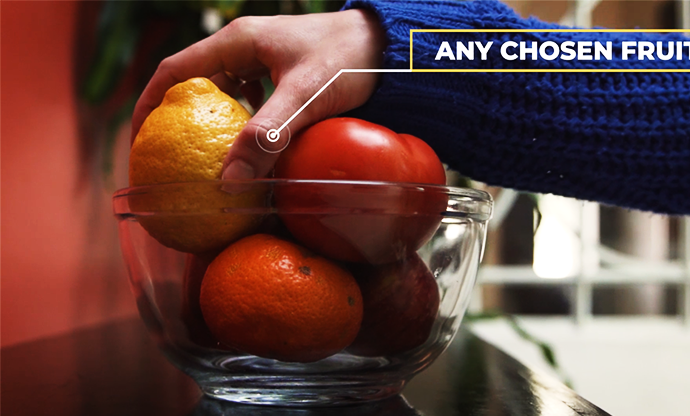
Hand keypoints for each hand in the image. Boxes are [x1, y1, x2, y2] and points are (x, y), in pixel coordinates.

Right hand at [130, 9, 384, 178]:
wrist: (389, 44)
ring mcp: (263, 55)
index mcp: (237, 41)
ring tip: (205, 155)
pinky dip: (242, 119)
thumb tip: (230, 182)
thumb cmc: (349, 60)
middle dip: (178, 117)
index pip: (174, 72)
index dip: (149, 105)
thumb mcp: (305, 97)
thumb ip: (268, 136)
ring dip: (212, 120)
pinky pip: (248, 94)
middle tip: (170, 156)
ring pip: (222, 90)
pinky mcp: (281, 68)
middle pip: (194, 81)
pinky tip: (253, 141)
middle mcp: (244, 45)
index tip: (139, 141)